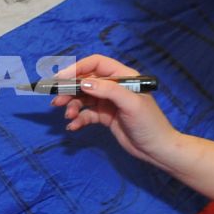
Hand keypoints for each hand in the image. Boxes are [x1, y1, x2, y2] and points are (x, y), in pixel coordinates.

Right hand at [51, 54, 183, 168]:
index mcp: (123, 77)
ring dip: (72, 106)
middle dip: (70, 90)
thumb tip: (83, 83)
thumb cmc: (149, 123)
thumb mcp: (130, 104)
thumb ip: (108, 91)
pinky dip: (78, 119)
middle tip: (56, 100)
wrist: (156, 149)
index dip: (77, 68)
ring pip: (83, 98)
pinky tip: (73, 126)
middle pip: (86, 81)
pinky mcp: (105, 117)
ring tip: (68, 116)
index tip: (61, 78)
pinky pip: (86, 114)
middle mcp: (114, 87)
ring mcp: (109, 102)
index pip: (96, 64)